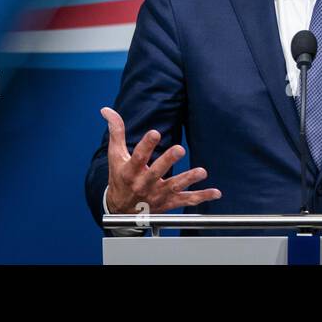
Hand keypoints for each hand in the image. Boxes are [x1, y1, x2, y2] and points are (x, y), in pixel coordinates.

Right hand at [101, 107, 221, 214]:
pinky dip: (201, 197)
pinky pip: (186, 201)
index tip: (154, 133)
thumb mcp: (116, 156)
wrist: (121, 211)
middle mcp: (144, 184)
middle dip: (168, 161)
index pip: (138, 157)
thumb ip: (116, 132)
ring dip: (188, 179)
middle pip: (156, 172)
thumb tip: (107, 110)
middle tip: (180, 149)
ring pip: (174, 187)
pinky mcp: (168, 203)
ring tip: (201, 172)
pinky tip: (215, 192)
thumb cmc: (120, 178)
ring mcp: (158, 194)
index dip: (146, 145)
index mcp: (130, 171)